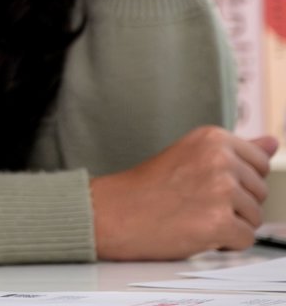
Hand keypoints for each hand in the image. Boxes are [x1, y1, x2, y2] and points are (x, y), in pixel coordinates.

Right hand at [90, 126, 275, 259]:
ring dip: (230, 224)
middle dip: (235, 204)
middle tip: (195, 201)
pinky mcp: (219, 222)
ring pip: (255, 218)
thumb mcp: (190, 157)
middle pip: (259, 192)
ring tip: (194, 215)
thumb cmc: (145, 188)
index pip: (259, 162)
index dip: (237, 180)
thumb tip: (272, 143)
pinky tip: (197, 232)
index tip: (209, 184)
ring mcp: (221, 190)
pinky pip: (245, 240)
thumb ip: (236, 151)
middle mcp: (219, 159)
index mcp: (212, 138)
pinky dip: (225, 244)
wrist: (111, 213)